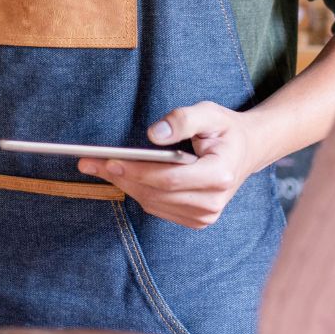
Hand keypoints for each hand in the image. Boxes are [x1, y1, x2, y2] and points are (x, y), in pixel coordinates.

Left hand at [76, 101, 259, 228]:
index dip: (136, 171)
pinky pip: (157, 208)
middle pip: (155, 193)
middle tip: (89, 163)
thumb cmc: (224, 129)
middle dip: (120, 177)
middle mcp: (212, 202)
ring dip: (124, 185)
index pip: (168, 179)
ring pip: (152, 203)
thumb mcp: (209, 113)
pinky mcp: (196, 220)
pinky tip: (122, 176)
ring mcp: (205, 215)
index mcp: (219, 176)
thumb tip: (152, 134)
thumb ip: (182, 120)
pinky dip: (137, 191)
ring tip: (98, 167)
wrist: (245, 151)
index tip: (107, 160)